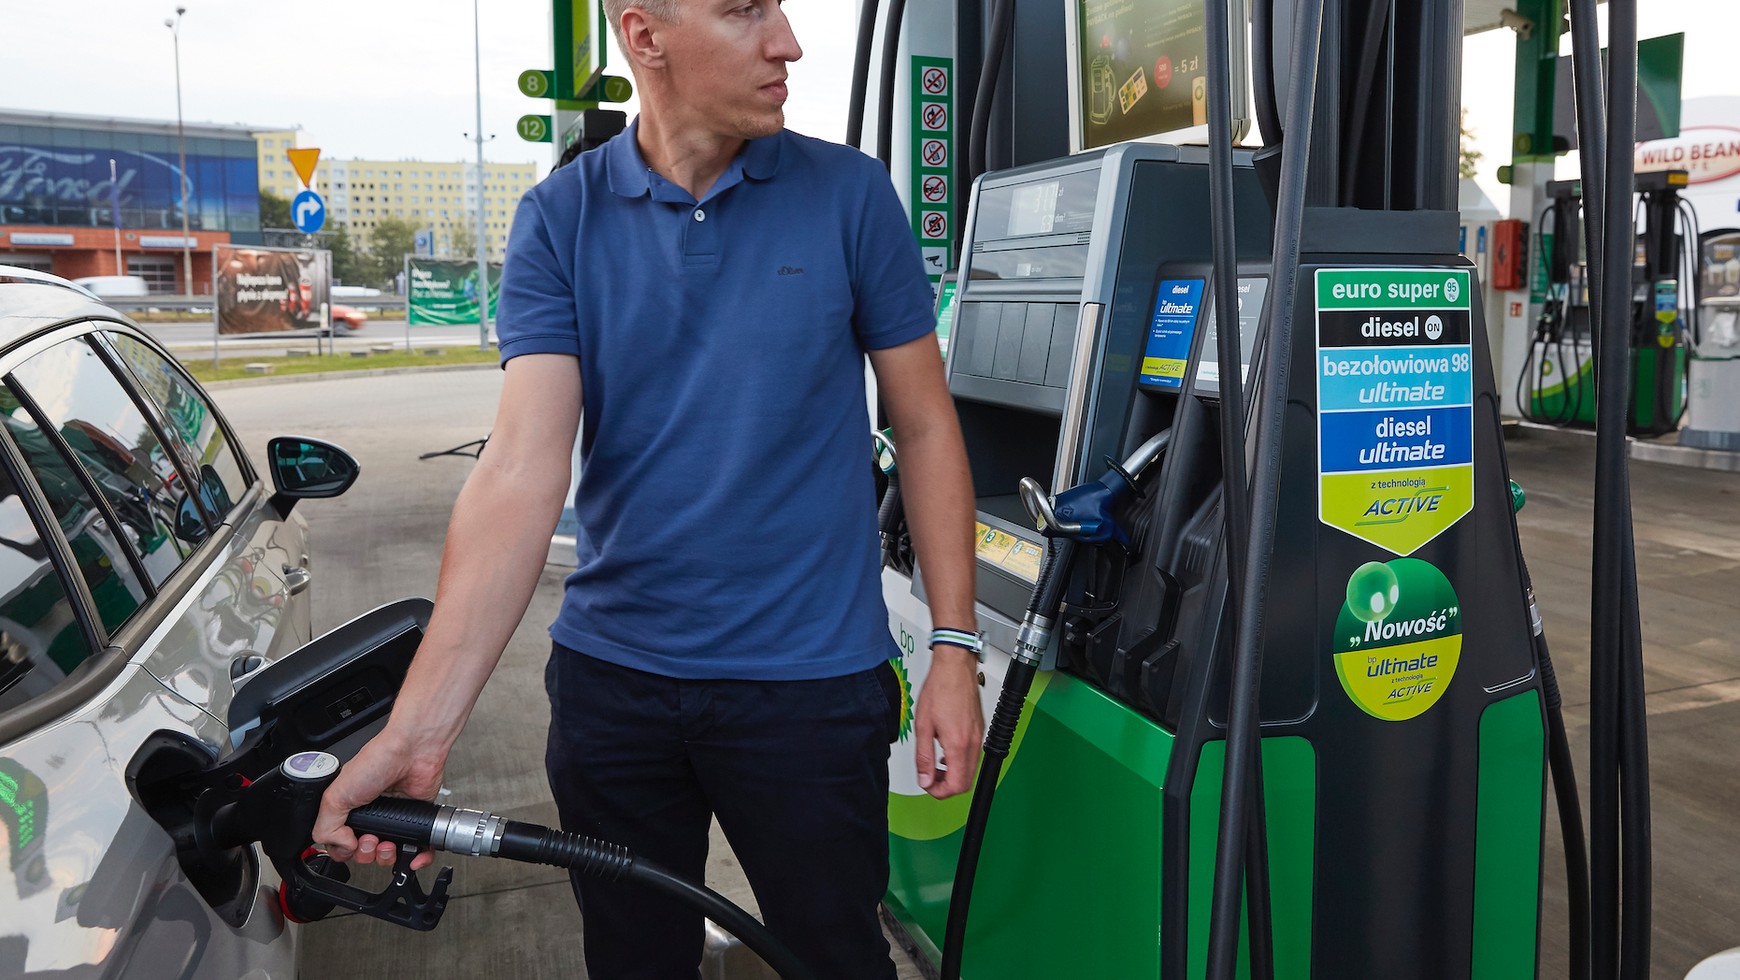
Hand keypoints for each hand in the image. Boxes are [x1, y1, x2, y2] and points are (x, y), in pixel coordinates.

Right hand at [313, 727, 447, 870]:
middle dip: (365, 853)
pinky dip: (416, 858)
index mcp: (348, 808)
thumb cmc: (377, 761)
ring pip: (387, 855)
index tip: (350, 842)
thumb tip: (340, 846)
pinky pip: (417, 849)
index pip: (339, 844)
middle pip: (363, 853)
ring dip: (386, 856)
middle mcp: (370, 815)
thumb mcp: (335, 795)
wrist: (412, 752)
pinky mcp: (415, 820)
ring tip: (388, 842)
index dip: (343, 850)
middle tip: (370, 839)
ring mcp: (393, 819)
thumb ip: (326, 826)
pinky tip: (411, 856)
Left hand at [912, 650, 984, 798]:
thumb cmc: (940, 689)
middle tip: (930, 779)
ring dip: (953, 774)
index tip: (927, 785)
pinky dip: (959, 762)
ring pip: (970, 770)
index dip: (939, 792)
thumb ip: (923, 757)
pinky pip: (973, 756)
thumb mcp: (923, 726)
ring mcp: (979, 737)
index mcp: (958, 744)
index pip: (956, 785)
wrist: (955, 668)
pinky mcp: (979, 730)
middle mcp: (973, 743)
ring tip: (935, 766)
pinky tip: (946, 753)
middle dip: (947, 786)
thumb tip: (925, 779)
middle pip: (966, 782)